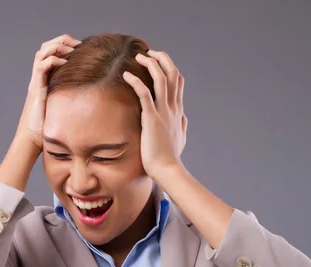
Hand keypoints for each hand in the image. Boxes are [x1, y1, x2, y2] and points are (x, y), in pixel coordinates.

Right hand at [15, 34, 81, 150]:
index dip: (65, 45)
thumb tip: (93, 102)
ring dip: (57, 46)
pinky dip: (53, 59)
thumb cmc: (47, 129)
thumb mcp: (63, 110)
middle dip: (62, 41)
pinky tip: (66, 63)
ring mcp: (36, 81)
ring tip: (72, 50)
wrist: (31, 139)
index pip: (51, 52)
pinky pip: (42, 65)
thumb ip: (72, 101)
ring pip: (42, 52)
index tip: (82, 49)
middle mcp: (38, 77)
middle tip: (78, 44)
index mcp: (44, 79)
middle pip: (46, 46)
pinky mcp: (36, 88)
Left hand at [122, 49, 187, 178]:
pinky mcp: (152, 118)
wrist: (167, 169)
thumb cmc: (170, 157)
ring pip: (161, 79)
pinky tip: (126, 75)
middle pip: (172, 74)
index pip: (178, 81)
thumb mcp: (180, 137)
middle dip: (162, 59)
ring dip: (150, 64)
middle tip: (149, 52)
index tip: (158, 60)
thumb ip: (181, 124)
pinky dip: (136, 82)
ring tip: (139, 56)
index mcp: (178, 110)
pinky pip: (145, 94)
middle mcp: (173, 107)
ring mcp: (164, 112)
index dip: (169, 67)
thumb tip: (183, 117)